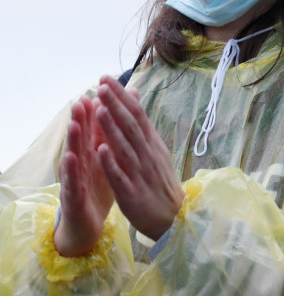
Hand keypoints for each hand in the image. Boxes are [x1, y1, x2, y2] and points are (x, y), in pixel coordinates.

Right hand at [55, 96, 114, 256]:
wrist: (86, 223)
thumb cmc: (97, 188)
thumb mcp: (107, 162)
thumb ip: (109, 139)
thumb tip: (116, 114)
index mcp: (92, 155)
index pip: (95, 130)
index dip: (97, 111)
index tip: (100, 89)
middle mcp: (81, 164)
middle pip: (82, 140)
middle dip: (82, 120)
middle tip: (82, 100)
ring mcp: (75, 180)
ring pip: (74, 158)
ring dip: (74, 140)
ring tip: (74, 123)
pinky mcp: (73, 198)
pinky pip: (73, 183)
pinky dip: (73, 170)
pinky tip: (72, 158)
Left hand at [95, 76, 183, 239]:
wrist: (172, 217)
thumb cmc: (159, 181)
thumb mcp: (154, 150)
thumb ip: (141, 124)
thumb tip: (133, 95)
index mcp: (151, 144)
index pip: (137, 115)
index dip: (121, 97)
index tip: (106, 79)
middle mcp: (147, 155)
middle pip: (131, 127)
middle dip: (115, 106)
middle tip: (100, 86)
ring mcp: (140, 174)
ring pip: (125, 148)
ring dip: (112, 129)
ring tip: (99, 110)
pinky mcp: (132, 193)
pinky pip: (120, 176)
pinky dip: (111, 163)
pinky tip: (100, 150)